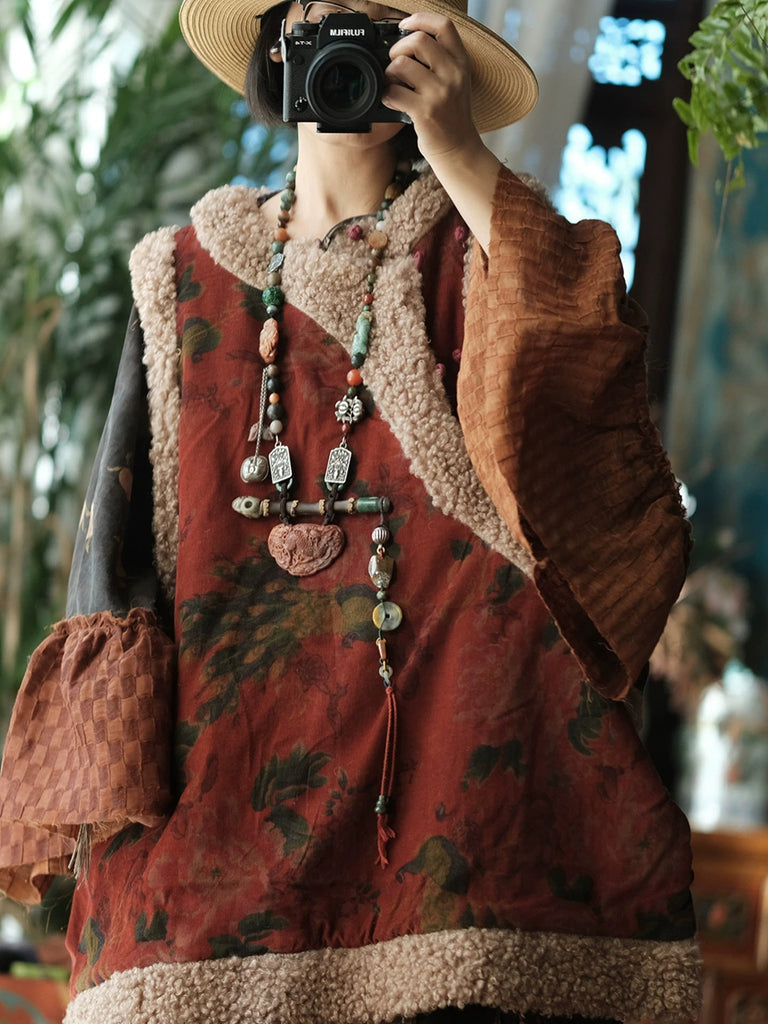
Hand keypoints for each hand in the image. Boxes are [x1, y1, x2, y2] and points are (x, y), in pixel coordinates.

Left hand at [382, 12, 483, 165]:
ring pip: (401, 64)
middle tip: (396, 63)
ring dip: (389, 72)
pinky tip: (392, 101)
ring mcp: (439, 93)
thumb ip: (441, 60)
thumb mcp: (456, 81)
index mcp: (460, 62)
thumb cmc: (452, 115)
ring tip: (394, 84)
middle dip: (398, 48)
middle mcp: (453, 75)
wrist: (458, 149)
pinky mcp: (425, 112)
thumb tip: (408, 39)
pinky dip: (386, 95)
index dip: (420, 19)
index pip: (444, 25)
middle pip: (418, 40)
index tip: (405, 25)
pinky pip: (393, 92)